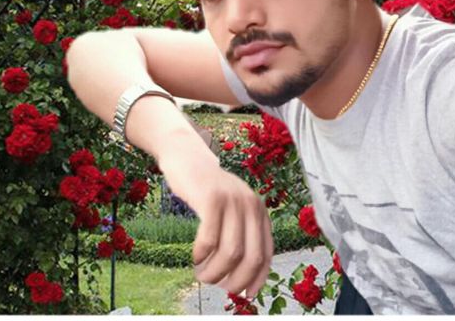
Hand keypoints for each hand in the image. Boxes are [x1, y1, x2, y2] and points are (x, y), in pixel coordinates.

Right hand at [157, 142, 273, 298]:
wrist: (187, 158)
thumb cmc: (207, 192)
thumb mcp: (231, 210)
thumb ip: (238, 233)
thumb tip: (241, 277)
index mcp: (259, 211)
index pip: (267, 254)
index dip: (257, 279)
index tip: (245, 295)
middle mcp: (251, 205)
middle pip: (252, 257)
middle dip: (235, 280)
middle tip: (218, 286)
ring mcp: (232, 200)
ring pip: (231, 252)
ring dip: (214, 272)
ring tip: (202, 274)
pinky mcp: (212, 198)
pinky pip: (209, 239)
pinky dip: (201, 255)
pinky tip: (195, 257)